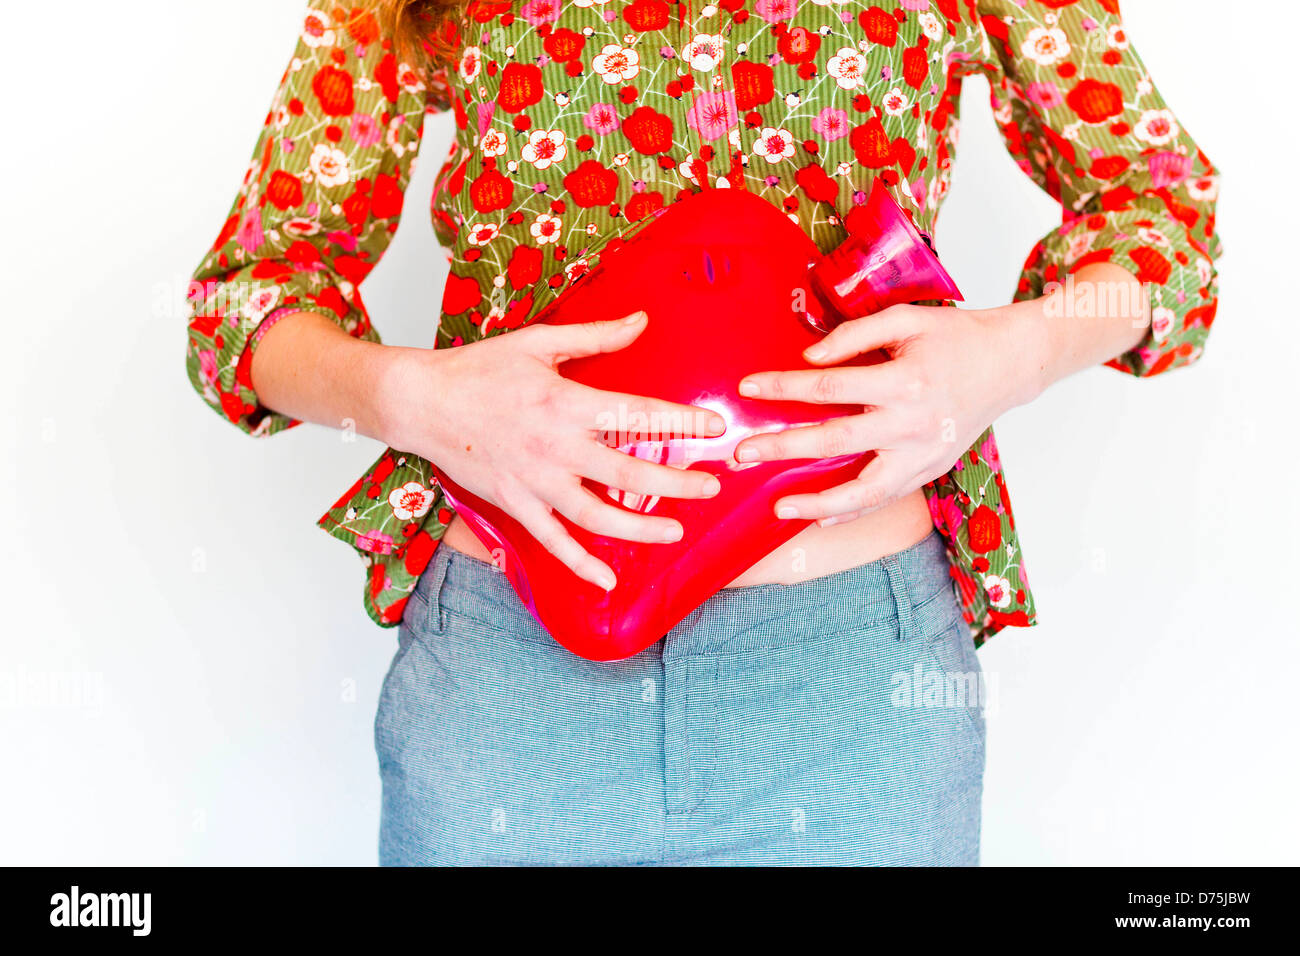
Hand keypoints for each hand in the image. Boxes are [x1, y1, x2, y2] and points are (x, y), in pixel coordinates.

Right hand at [383, 312, 725, 589]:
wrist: (423, 402)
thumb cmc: (480, 369)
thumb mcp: (539, 342)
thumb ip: (595, 336)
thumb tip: (641, 320)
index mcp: (566, 402)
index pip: (637, 414)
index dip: (681, 422)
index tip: (714, 428)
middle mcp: (555, 447)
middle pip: (627, 472)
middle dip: (676, 483)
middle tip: (710, 487)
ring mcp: (535, 481)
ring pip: (596, 516)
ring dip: (640, 528)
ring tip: (676, 532)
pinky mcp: (515, 504)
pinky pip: (553, 541)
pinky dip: (580, 565)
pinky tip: (608, 580)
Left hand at [733, 304, 1037, 525]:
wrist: (1010, 364)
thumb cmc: (956, 338)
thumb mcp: (906, 319)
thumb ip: (854, 336)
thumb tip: (809, 359)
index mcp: (903, 381)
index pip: (828, 387)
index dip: (784, 387)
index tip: (749, 387)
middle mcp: (911, 423)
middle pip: (834, 440)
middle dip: (782, 448)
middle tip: (741, 454)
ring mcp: (921, 454)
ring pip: (862, 490)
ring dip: (816, 503)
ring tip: (778, 508)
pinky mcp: (928, 471)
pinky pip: (884, 499)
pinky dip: (851, 512)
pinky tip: (819, 518)